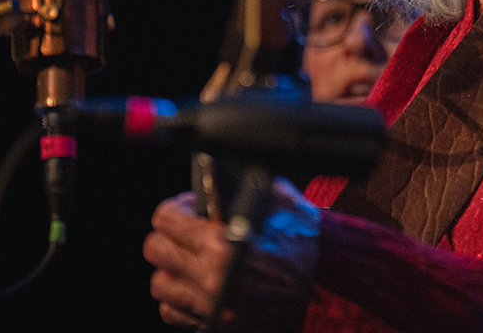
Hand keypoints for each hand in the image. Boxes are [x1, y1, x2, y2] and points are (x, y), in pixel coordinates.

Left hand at [143, 179, 319, 329]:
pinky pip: (172, 310)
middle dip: (170, 234)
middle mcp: (209, 279)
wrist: (326, 287)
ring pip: (160, 283)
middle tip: (189, 229)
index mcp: (221, 245)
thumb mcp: (278, 201)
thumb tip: (214, 165)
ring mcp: (210, 307)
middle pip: (156, 249)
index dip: (177, 207)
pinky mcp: (213, 325)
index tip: (190, 207)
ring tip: (193, 257)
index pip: (166, 219)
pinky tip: (198, 282)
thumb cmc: (303, 243)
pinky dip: (180, 295)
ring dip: (173, 266)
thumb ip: (243, 183)